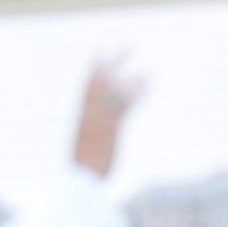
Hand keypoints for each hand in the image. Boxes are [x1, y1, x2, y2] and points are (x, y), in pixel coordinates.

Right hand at [72, 60, 141, 177]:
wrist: (80, 180)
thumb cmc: (83, 173)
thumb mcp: (86, 154)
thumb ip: (92, 142)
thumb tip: (94, 144)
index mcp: (82, 117)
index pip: (87, 88)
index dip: (94, 70)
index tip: (100, 53)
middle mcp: (89, 113)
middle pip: (99, 81)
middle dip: (109, 62)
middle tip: (120, 46)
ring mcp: (99, 118)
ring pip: (112, 87)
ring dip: (122, 67)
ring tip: (132, 52)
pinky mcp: (111, 126)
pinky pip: (124, 104)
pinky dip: (136, 91)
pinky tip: (146, 79)